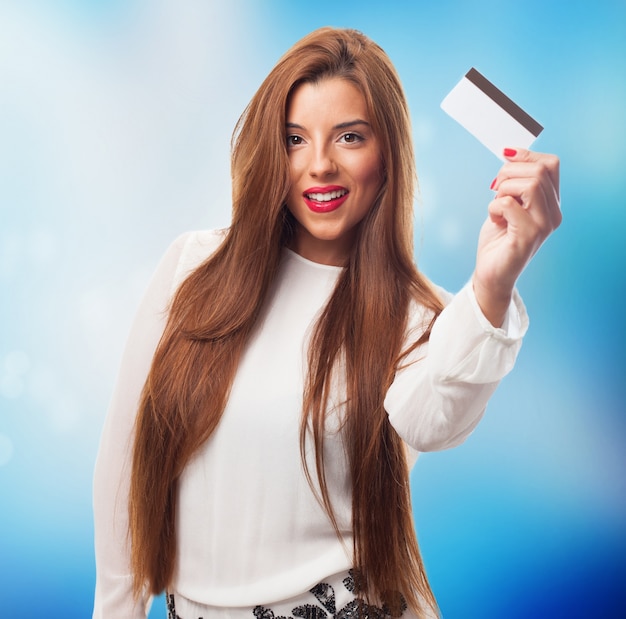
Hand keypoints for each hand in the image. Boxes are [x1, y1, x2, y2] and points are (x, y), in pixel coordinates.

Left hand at [472, 148, 560, 326]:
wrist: (491, 274)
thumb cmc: (497, 240)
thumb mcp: (506, 204)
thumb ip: (513, 183)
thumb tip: (509, 153)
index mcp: (551, 204)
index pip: (550, 164)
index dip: (525, 156)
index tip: (505, 159)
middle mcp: (553, 214)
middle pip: (538, 170)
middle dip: (508, 173)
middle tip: (495, 190)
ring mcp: (543, 226)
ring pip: (528, 184)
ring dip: (502, 190)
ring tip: (496, 208)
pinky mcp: (527, 236)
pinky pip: (509, 204)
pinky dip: (494, 207)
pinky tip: (494, 220)